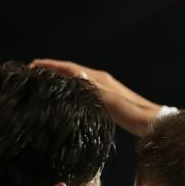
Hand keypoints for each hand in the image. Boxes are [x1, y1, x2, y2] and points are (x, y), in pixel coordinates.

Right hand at [30, 59, 163, 135]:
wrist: (150, 121)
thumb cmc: (131, 112)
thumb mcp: (111, 100)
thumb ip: (94, 88)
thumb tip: (76, 74)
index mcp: (99, 78)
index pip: (70, 68)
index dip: (52, 65)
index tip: (34, 64)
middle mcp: (100, 78)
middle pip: (72, 70)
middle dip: (53, 68)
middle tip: (35, 70)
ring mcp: (104, 86)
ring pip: (77, 78)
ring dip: (61, 76)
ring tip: (47, 79)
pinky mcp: (107, 96)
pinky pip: (83, 87)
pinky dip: (71, 86)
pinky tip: (69, 92)